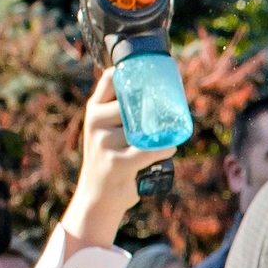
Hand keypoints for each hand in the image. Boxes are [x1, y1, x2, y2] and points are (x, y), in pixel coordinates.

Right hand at [59, 69, 174, 250]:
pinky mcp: (118, 163)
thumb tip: (155, 91)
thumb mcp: (106, 131)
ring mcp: (105, 143)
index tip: (156, 73)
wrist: (97, 196)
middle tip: (174, 102)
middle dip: (156, 100)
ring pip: (143, 126)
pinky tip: (171, 147)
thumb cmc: (109, 158)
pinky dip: (165, 148)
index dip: (134, 71)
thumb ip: (120, 112)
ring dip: (163, 128)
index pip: (111, 79)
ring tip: (173, 129)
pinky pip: (149, 150)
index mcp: (94, 110)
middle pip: (132, 100)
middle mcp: (96, 123)